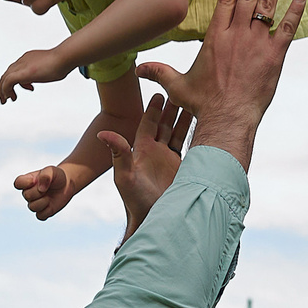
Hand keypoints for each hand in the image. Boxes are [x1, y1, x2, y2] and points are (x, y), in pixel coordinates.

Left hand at [0, 47, 69, 104]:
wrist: (63, 58)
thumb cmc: (62, 62)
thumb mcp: (50, 67)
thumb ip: (45, 71)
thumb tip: (46, 74)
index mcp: (29, 58)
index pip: (17, 68)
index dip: (19, 80)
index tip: (28, 87)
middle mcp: (23, 61)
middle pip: (7, 73)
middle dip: (5, 86)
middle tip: (6, 97)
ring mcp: (21, 66)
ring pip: (4, 78)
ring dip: (3, 90)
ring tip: (5, 100)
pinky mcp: (22, 73)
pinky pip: (8, 82)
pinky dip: (5, 90)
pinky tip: (9, 97)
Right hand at [14, 163, 73, 219]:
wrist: (66, 185)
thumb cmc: (56, 176)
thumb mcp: (52, 171)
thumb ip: (45, 176)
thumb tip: (41, 189)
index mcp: (27, 181)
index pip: (18, 183)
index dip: (25, 183)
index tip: (34, 180)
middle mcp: (28, 193)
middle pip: (27, 196)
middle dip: (39, 192)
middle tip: (48, 188)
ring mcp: (34, 203)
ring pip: (32, 207)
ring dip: (44, 201)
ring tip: (50, 196)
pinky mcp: (42, 212)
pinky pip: (40, 216)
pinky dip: (47, 211)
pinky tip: (51, 204)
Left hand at [101, 94, 194, 239]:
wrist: (154, 218)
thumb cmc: (135, 200)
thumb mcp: (124, 176)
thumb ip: (118, 153)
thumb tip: (103, 133)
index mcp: (141, 149)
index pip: (148, 123)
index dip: (154, 108)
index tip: (160, 93)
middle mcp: (155, 152)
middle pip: (164, 124)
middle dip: (171, 108)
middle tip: (180, 89)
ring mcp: (169, 159)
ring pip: (177, 132)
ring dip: (184, 118)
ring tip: (194, 102)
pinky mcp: (181, 167)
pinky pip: (187, 146)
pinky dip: (194, 134)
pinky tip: (203, 124)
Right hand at [135, 0, 302, 171]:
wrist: (227, 120)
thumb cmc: (203, 105)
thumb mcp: (178, 86)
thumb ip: (160, 72)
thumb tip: (137, 70)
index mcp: (215, 37)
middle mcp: (236, 35)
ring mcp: (256, 44)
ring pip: (266, 6)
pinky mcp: (274, 57)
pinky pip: (287, 30)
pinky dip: (294, 13)